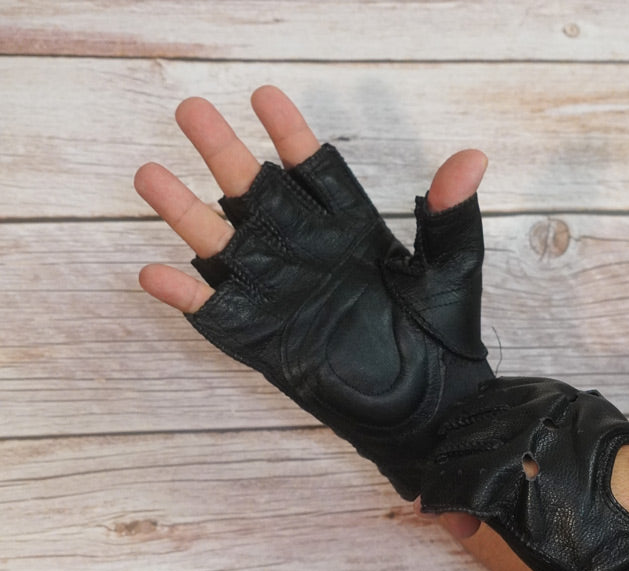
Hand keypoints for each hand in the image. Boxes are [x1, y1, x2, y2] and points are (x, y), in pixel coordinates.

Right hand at [135, 87, 491, 498]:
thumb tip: (471, 159)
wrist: (430, 407)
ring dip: (186, 212)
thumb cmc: (444, 336)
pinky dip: (184, 297)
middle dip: (223, 153)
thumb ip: (450, 215)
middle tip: (190, 111)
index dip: (290, 134)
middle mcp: (308, 255)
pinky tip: (153, 273)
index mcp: (350, 231)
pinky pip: (215, 314)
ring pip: (223, 246)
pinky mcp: (266, 340)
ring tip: (150, 175)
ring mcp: (282, 296)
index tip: (263, 97)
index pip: (313, 172)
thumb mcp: (452, 269)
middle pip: (255, 194)